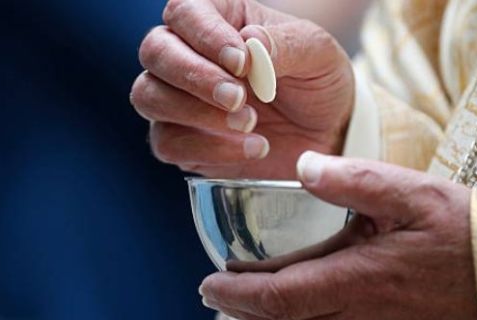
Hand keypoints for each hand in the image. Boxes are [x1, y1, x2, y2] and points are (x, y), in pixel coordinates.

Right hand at [130, 0, 353, 178]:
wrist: (328, 133)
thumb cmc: (317, 82)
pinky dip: (209, 149)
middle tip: (239, 98)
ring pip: (148, 96)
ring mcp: (180, 100)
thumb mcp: (318, 54)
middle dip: (195, 76)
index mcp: (219, 19)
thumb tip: (247, 43)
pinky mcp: (184, 142)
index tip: (242, 62)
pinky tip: (252, 147)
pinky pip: (167, 143)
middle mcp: (190, 55)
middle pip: (155, 51)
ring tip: (249, 122)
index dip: (205, 34)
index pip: (185, 10)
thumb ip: (284, 44)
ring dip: (196, 112)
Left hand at [199, 152, 476, 319]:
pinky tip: (294, 316)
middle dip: (242, 310)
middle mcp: (359, 315)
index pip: (280, 297)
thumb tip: (305, 164)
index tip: (209, 280)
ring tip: (247, 299)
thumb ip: (353, 179)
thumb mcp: (410, 193)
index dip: (237, 293)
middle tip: (217, 289)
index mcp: (358, 277)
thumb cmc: (461, 232)